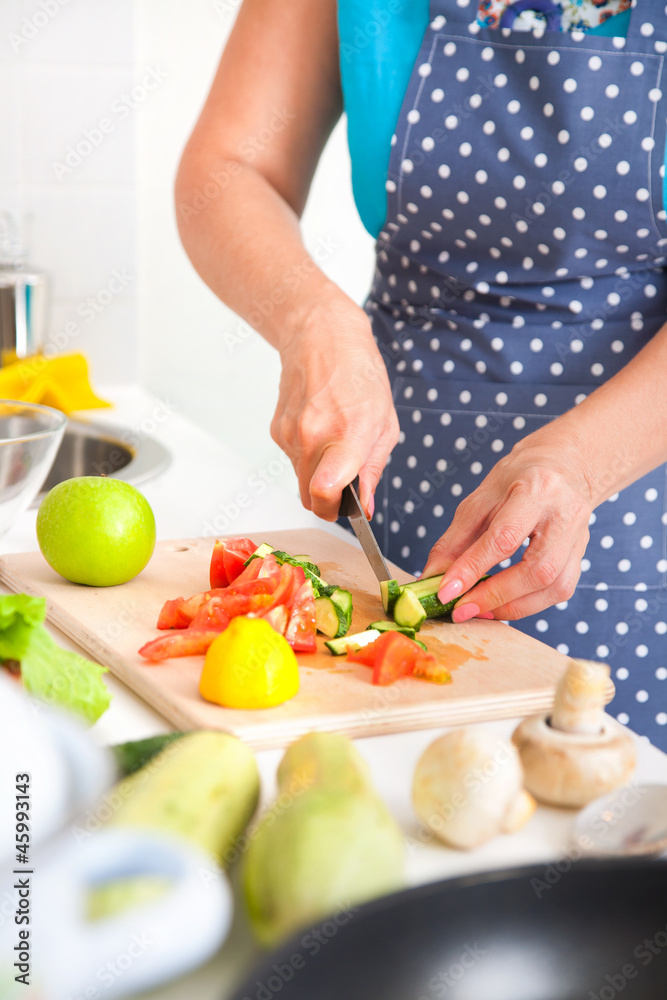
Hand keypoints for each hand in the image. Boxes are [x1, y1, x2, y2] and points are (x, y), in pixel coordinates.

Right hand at [270, 292, 399, 519]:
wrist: (320, 336)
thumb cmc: (360, 375)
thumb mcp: (385, 423)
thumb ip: (373, 469)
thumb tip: (365, 507)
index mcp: (346, 434)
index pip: (324, 492)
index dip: (334, 510)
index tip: (347, 508)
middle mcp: (312, 437)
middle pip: (309, 498)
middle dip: (327, 500)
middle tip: (346, 484)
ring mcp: (289, 434)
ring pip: (300, 480)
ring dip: (318, 475)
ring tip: (335, 443)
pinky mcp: (277, 430)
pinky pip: (293, 460)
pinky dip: (307, 456)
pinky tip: (320, 428)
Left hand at [420, 433, 594, 621]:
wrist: (563, 466)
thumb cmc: (517, 479)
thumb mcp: (479, 499)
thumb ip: (454, 540)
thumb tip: (432, 578)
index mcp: (537, 490)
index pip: (504, 537)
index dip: (472, 568)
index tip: (446, 592)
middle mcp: (565, 515)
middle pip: (537, 570)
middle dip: (495, 596)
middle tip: (462, 608)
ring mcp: (579, 537)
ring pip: (554, 587)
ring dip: (512, 606)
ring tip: (479, 610)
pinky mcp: (582, 555)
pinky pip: (560, 591)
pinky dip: (529, 604)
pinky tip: (503, 604)